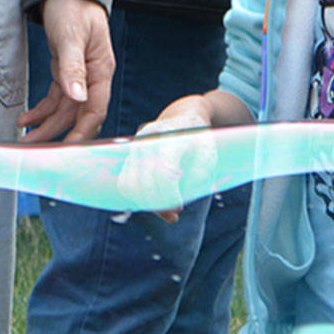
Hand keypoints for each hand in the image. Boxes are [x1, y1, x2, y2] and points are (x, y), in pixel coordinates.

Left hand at [18, 0, 113, 144]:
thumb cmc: (73, 8)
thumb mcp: (72, 37)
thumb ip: (73, 68)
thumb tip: (78, 97)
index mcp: (101, 70)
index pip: (95, 110)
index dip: (82, 132)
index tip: (66, 150)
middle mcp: (92, 78)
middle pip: (77, 116)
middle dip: (57, 134)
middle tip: (36, 149)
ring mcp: (79, 77)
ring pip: (63, 111)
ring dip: (45, 125)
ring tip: (24, 137)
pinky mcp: (65, 74)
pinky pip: (54, 100)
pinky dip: (41, 111)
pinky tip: (26, 120)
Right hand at [126, 96, 216, 223]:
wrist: (183, 117)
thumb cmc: (200, 140)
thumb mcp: (209, 157)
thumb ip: (197, 179)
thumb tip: (175, 206)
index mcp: (171, 135)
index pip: (163, 172)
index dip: (169, 196)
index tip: (179, 208)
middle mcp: (148, 138)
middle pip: (144, 182)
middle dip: (158, 205)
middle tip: (174, 216)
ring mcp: (135, 145)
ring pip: (130, 185)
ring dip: (146, 204)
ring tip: (165, 211)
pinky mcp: (128, 155)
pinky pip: (125, 183)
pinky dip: (137, 198)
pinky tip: (154, 202)